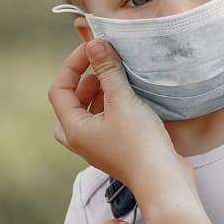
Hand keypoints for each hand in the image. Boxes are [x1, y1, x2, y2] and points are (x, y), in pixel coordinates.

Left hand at [49, 40, 193, 196]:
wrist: (163, 181)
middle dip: (83, 82)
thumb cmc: (140, 144)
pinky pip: (105, 123)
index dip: (73, 65)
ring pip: (87, 115)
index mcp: (74, 129)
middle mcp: (82, 140)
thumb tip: (94, 42)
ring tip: (116, 82)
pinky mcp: (118, 150)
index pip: (60, 90)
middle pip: (70, 105)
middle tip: (101, 67)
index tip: (93, 49)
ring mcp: (99, 147)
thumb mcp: (123, 101)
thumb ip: (108, 71)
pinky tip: (131, 100)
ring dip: (98, 95)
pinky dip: (112, 108)